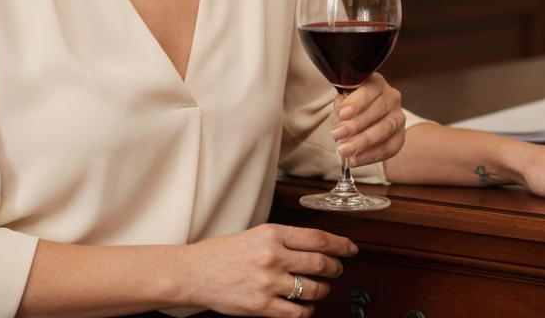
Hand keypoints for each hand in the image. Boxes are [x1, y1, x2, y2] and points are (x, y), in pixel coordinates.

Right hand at [183, 224, 355, 316]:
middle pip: (321, 264)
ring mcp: (268, 282)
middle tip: (337, 269)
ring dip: (322, 290)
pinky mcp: (262, 306)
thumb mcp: (255, 235)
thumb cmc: (222, 253)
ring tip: (320, 288)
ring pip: (313, 289)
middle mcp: (273, 256)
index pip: (318, 238)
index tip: (351, 249)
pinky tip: (305, 306)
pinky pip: (297, 311)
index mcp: (272, 233)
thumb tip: (316, 247)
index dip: (340, 245)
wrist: (194, 273)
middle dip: (335, 268)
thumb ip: (283, 240)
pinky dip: (307, 310)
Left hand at [331, 73, 405, 165]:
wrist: (364, 119)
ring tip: (344, 150)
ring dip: (362, 142)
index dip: (357, 102)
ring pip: (384, 130)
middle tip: (336, 135)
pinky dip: (370, 156)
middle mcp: (392, 97)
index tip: (343, 113)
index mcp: (376, 83)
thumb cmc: (352, 106)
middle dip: (355, 125)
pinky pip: (388, 148)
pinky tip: (355, 160)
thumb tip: (342, 111)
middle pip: (377, 111)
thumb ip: (342, 104)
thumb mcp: (343, 100)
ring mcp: (398, 117)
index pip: (369, 90)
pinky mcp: (400, 136)